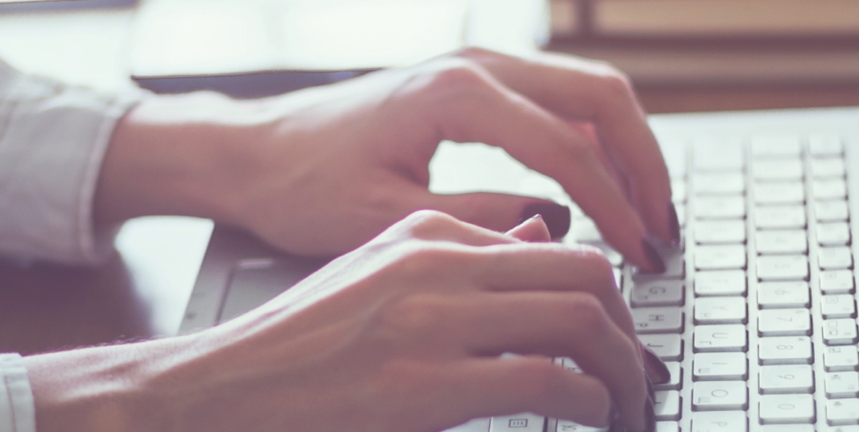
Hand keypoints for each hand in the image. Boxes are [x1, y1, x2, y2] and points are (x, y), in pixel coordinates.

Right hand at [23, 211, 661, 431]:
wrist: (216, 392)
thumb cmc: (295, 350)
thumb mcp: (377, 278)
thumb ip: (460, 261)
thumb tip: (539, 241)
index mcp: (425, 234)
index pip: (558, 247)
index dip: (611, 299)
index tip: (624, 342)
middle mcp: (436, 265)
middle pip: (585, 276)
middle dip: (630, 334)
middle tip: (641, 381)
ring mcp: (432, 324)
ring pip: (579, 323)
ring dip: (623, 374)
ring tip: (628, 410)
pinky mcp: (425, 388)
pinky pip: (548, 382)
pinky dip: (590, 404)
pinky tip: (591, 421)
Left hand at [94, 48, 679, 269]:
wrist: (256, 152)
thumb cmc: (302, 187)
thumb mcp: (386, 221)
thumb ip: (477, 223)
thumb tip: (555, 230)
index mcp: (455, 95)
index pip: (567, 147)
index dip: (614, 207)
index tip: (639, 256)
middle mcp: (476, 66)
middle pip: (602, 99)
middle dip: (645, 169)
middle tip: (664, 235)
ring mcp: (480, 67)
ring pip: (592, 93)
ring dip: (630, 153)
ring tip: (649, 220)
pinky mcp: (478, 84)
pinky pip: (563, 101)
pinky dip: (599, 143)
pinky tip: (608, 196)